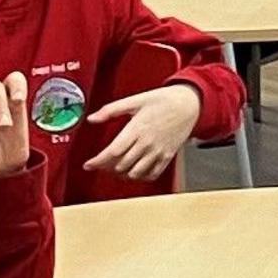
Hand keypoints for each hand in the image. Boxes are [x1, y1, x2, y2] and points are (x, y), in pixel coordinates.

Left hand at [81, 83, 203, 180]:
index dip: (98, 161)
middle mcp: (147, 143)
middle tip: (100, 163)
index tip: (88, 164)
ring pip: (135, 173)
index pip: (113, 152)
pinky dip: (140, 177)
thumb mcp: (134, 100)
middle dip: (107, 167)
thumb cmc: (163, 100)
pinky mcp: (167, 157)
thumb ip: (111, 110)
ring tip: (115, 168)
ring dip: (121, 174)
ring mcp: (158, 152)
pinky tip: (133, 171)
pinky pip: (152, 175)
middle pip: (121, 165)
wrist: (188, 104)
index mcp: (137, 129)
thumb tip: (92, 118)